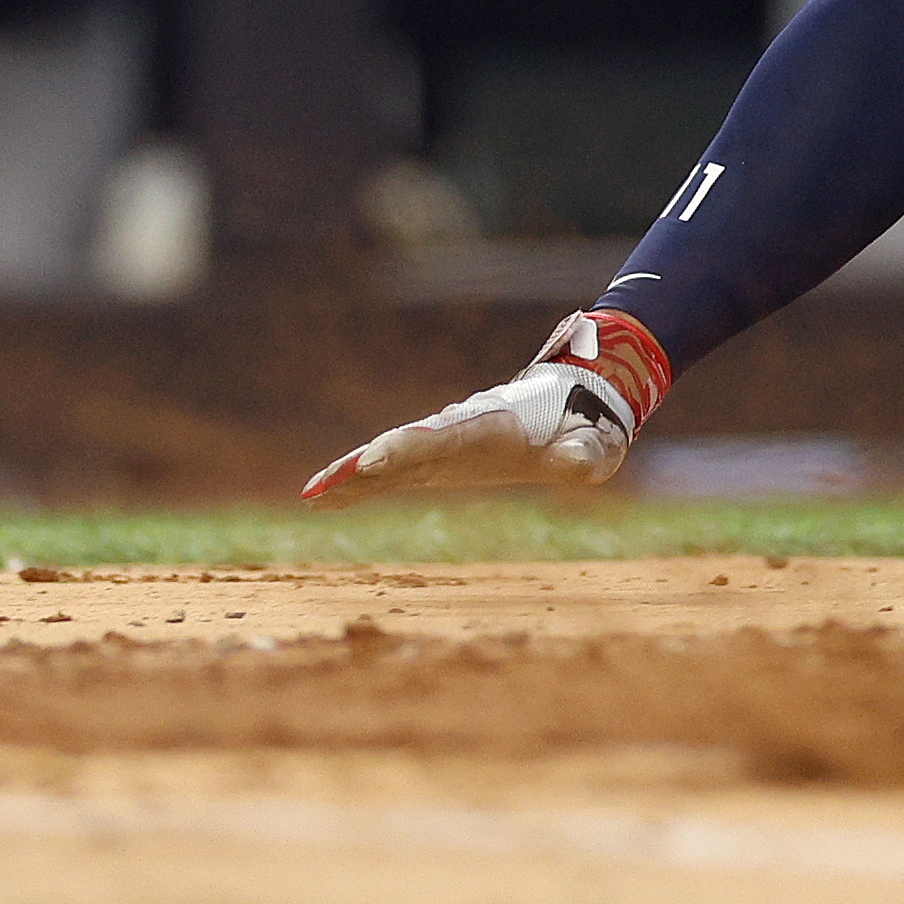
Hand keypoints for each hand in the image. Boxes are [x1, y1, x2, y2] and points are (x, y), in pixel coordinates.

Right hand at [303, 308, 669, 506]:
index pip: (441, 440)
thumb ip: (583, 456)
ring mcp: (442, 447)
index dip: (407, 450)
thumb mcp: (591, 447)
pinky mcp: (437, 460)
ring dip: (350, 477)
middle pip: (400, 449)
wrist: (574, 404)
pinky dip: (358, 482)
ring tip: (312, 497)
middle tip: (323, 487)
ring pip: (387, 460)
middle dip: (363, 466)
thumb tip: (579, 465)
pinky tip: (327, 500)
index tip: (375, 461)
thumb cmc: (584, 430)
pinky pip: (390, 471)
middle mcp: (456, 434)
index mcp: (487, 429)